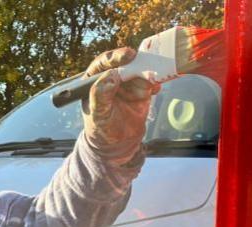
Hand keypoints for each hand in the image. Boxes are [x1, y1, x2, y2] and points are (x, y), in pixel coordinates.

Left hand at [82, 47, 160, 161]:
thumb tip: (111, 77)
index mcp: (94, 80)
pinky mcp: (141, 90)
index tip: (125, 56)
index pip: (102, 64)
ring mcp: (127, 83)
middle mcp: (111, 78)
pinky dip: (155, 81)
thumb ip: (101, 96)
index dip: (114, 58)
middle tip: (141, 59)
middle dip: (133, 60)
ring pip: (138, 69)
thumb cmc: (102, 129)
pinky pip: (150, 81)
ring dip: (147, 68)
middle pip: (123, 63)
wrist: (117, 145)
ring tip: (152, 75)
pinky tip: (156, 87)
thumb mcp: (98, 115)